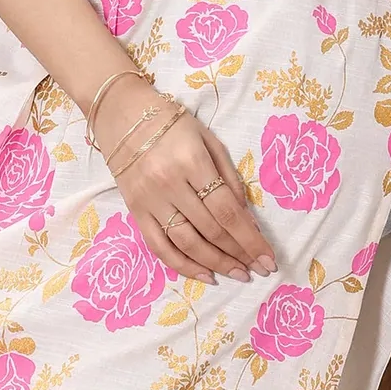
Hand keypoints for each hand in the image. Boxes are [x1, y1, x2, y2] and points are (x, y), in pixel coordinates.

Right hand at [93, 83, 277, 285]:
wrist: (121, 114)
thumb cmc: (171, 123)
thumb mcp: (208, 139)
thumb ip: (228, 177)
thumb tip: (247, 217)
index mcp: (192, 162)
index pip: (227, 210)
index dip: (250, 239)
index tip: (268, 258)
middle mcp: (169, 184)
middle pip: (211, 230)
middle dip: (240, 254)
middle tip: (260, 270)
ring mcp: (149, 201)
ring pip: (187, 243)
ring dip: (216, 264)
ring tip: (239, 274)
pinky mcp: (135, 211)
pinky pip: (159, 246)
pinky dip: (183, 266)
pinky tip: (206, 275)